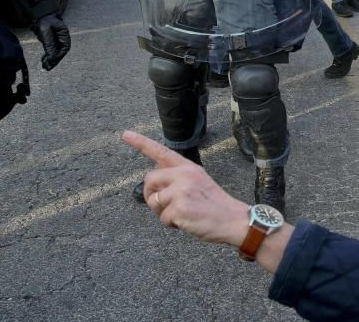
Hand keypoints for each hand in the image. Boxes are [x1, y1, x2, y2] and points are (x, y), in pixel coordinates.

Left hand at [31, 13, 70, 70]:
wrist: (37, 13)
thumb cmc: (43, 20)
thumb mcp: (46, 33)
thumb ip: (49, 45)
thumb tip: (51, 58)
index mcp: (64, 34)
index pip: (64, 48)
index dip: (59, 56)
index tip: (52, 62)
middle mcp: (61, 37)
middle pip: (60, 52)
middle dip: (54, 60)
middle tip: (47, 68)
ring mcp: (55, 39)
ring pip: (55, 52)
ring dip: (50, 59)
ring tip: (45, 66)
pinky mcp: (49, 40)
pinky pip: (50, 50)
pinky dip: (47, 55)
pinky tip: (43, 60)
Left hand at [121, 131, 250, 245]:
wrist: (232, 219)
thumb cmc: (214, 204)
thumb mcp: (199, 181)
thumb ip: (177, 177)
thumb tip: (154, 180)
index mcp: (188, 167)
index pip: (162, 152)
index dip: (141, 142)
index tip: (125, 134)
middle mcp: (184, 175)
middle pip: (149, 180)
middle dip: (151, 195)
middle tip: (166, 206)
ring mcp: (181, 190)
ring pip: (153, 201)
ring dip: (163, 213)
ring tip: (182, 214)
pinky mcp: (179, 207)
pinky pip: (162, 218)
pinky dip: (171, 224)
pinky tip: (186, 222)